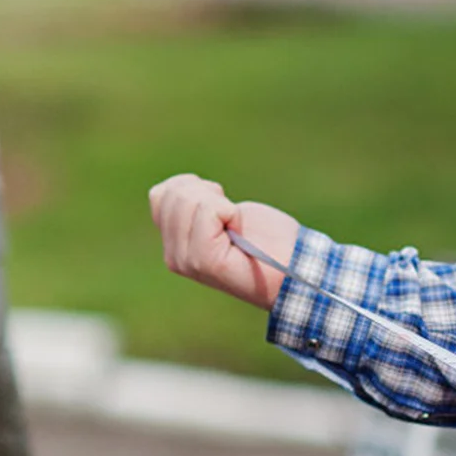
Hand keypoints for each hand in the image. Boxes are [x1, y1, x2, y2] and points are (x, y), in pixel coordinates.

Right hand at [148, 173, 298, 310]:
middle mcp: (173, 255)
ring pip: (188, 200)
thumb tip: (176, 186)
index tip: (223, 209)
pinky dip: (229, 211)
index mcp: (175, 243)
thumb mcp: (225, 214)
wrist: (295, 268)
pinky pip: (207, 211)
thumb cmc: (269, 239)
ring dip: (221, 203)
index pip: (160, 194)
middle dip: (208, 193)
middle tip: (232, 218)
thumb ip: (193, 205)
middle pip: (173, 194)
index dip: (196, 188)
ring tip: (235, 226)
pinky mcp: (203, 260)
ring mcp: (186, 260)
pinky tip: (239, 230)